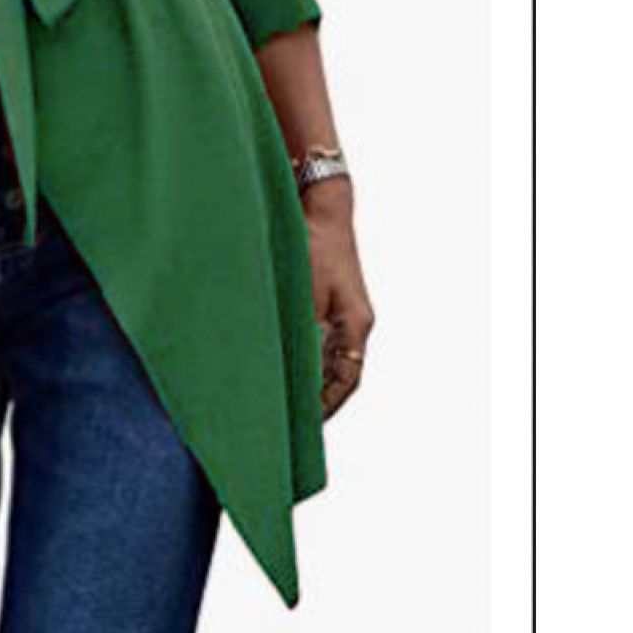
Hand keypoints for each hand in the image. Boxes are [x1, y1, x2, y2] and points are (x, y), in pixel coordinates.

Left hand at [302, 180, 373, 419]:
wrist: (317, 208)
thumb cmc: (309, 242)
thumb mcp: (302, 286)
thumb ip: (298, 324)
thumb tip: (285, 361)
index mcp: (355, 323)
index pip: (347, 377)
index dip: (328, 402)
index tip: (306, 422)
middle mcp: (352, 323)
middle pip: (339, 374)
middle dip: (317, 400)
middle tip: (289, 424)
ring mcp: (341, 315)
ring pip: (327, 360)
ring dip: (308, 382)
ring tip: (280, 406)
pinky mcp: (325, 305)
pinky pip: (316, 342)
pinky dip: (302, 359)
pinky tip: (278, 369)